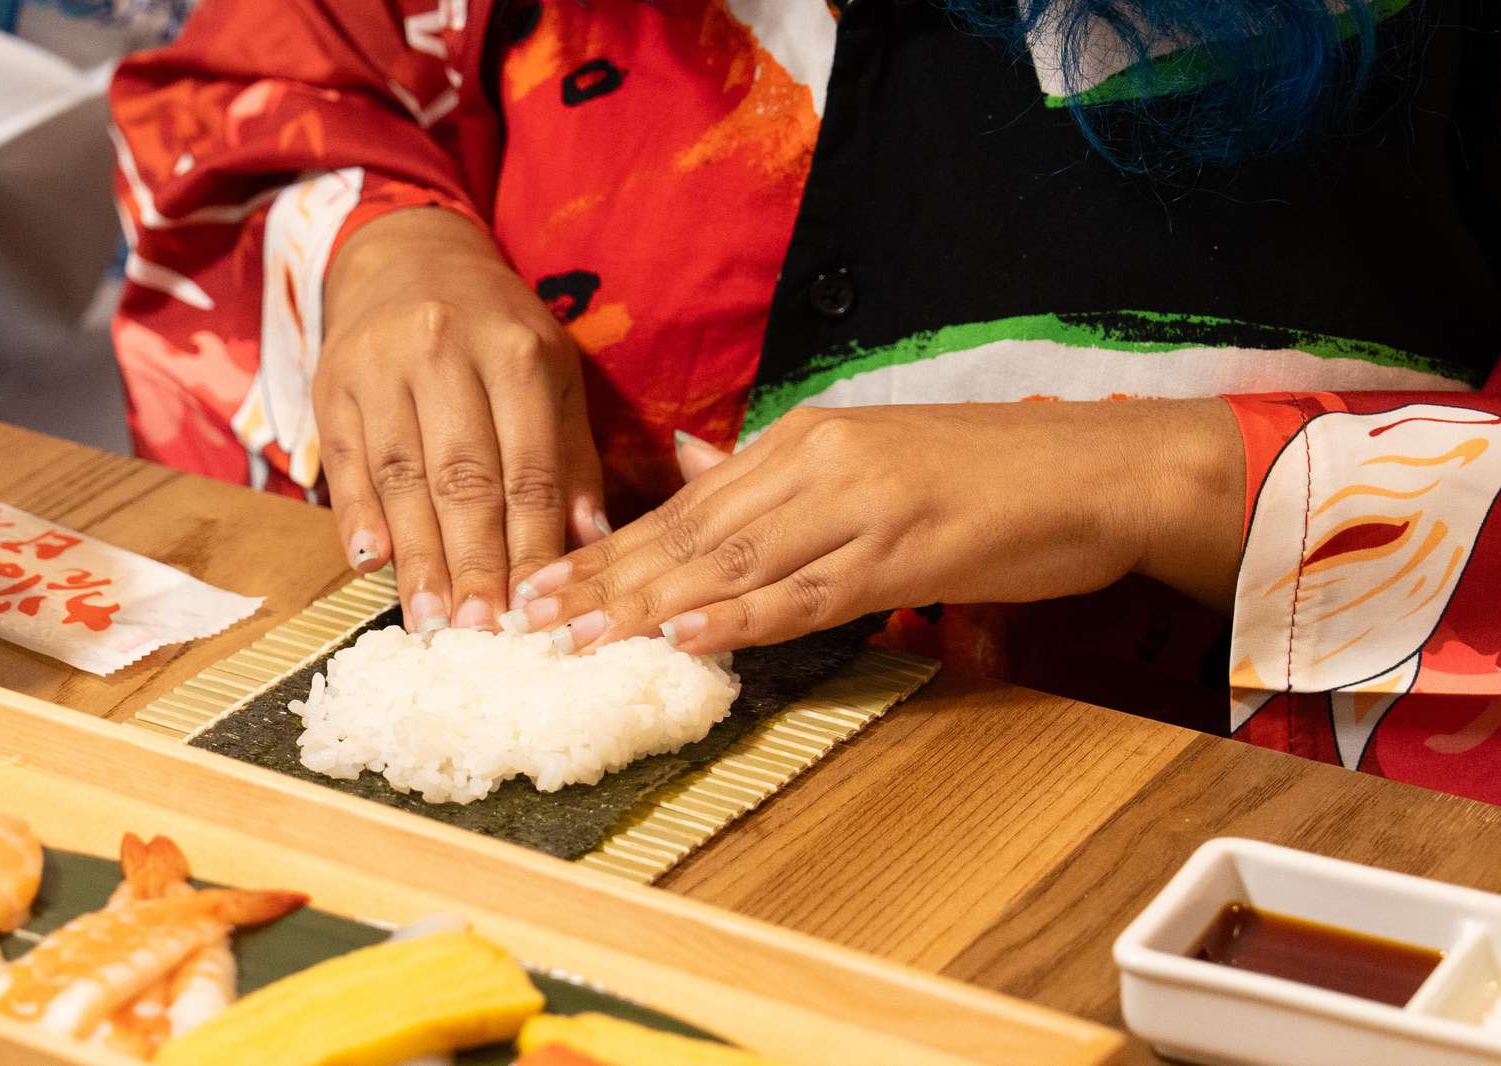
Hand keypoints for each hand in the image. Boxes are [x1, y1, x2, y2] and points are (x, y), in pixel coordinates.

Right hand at [316, 208, 606, 631]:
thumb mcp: (552, 375)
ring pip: (401, 478)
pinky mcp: (331, 384)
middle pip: (462, 477)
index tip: (536, 610)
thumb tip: (592, 544)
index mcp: (515, 351)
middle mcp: (444, 352)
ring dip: (416, 558)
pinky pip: (346, 463)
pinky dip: (356, 518)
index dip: (531, 544)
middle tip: (481, 631)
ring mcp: (380, 368)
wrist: (407, 258)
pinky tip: (370, 565)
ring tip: (430, 621)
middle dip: (473, 562)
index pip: (528, 467)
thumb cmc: (496, 331)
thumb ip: (571, 458)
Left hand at [503, 399, 1243, 653]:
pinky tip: (688, 635)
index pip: (687, 504)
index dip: (610, 546)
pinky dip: (743, 615)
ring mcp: (862, 504)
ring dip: (650, 601)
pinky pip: (809, 591)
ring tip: (581, 636)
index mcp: (806, 440)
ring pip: (735, 560)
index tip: (546, 582)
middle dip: (605, 578)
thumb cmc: (990, 474)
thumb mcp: (869, 456)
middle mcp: (820, 462)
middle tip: (531, 617)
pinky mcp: (908, 549)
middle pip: (692, 531)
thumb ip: (775, 471)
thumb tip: (690, 466)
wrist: (1102, 469)